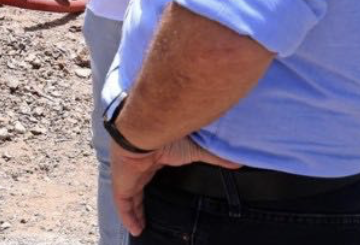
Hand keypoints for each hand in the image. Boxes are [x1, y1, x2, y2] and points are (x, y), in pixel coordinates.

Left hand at [110, 137, 239, 235]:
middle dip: (140, 201)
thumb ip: (214, 158)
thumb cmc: (170, 135)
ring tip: (141, 227)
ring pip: (129, 197)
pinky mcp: (121, 183)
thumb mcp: (196, 150)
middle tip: (147, 216)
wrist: (147, 129)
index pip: (151, 170)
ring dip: (133, 212)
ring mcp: (127, 174)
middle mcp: (138, 164)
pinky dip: (128, 217)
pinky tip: (135, 229)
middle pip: (137, 186)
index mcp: (153, 154)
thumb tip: (238, 162)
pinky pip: (122, 205)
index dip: (153, 181)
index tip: (160, 192)